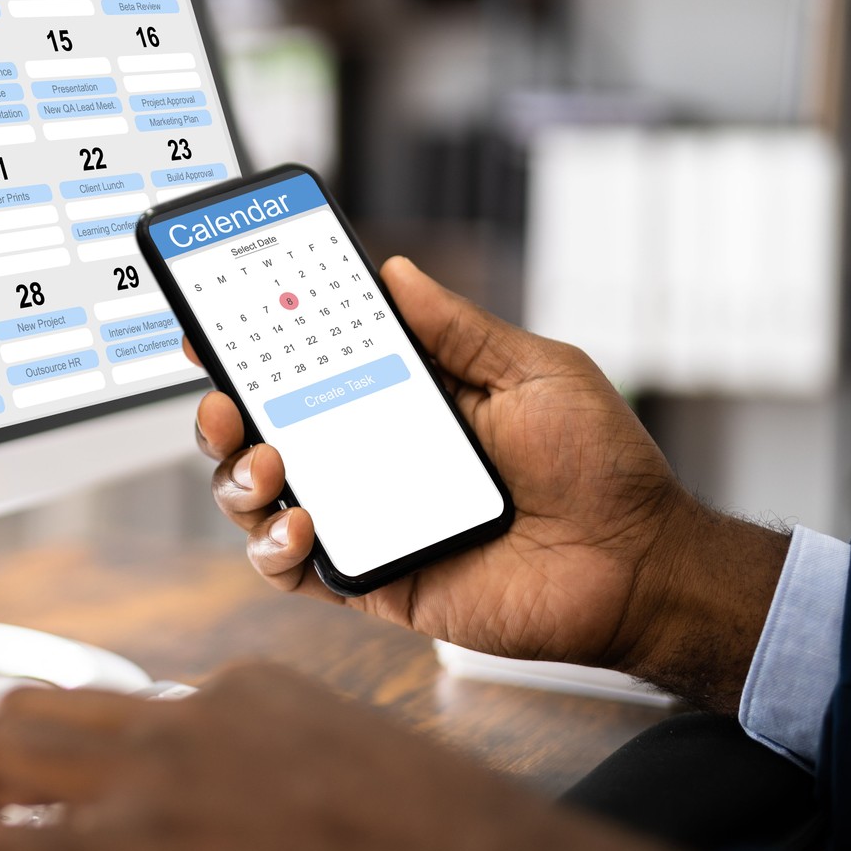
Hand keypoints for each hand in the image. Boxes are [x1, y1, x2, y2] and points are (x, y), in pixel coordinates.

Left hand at [0, 665, 693, 850]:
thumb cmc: (450, 844)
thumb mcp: (363, 765)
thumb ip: (289, 770)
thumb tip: (260, 818)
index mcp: (237, 692)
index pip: (114, 708)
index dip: (67, 766)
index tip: (55, 812)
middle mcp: (176, 719)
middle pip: (27, 708)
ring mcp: (145, 781)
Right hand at [192, 257, 788, 709]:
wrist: (636, 563)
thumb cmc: (600, 467)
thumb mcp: (534, 371)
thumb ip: (459, 328)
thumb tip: (396, 271)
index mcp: (403, 398)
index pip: (308, 365)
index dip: (254, 343)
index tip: (214, 317)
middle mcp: (370, 455)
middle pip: (262, 429)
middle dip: (222, 411)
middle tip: (222, 398)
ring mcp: (364, 518)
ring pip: (259, 497)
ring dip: (238, 475)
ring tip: (268, 460)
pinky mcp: (370, 580)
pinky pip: (291, 569)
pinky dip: (275, 546)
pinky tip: (302, 521)